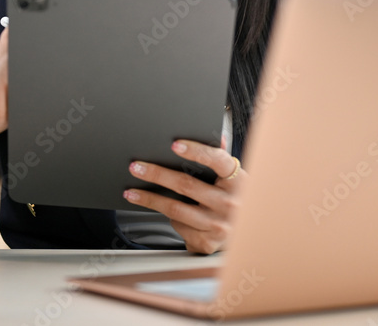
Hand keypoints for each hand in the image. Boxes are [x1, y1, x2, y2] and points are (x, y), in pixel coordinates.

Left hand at [125, 140, 245, 254]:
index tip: (174, 145)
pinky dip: (171, 219)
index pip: (217, 160)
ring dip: (150, 200)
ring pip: (175, 209)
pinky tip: (165, 213)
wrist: (245, 234)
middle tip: (136, 168)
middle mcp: (230, 204)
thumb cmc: (233, 199)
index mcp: (238, 181)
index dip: (196, 151)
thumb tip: (215, 135)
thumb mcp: (233, 178)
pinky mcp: (208, 242)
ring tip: (132, 192)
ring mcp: (219, 225)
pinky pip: (179, 227)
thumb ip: (221, 158)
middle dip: (157, 174)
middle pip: (186, 185)